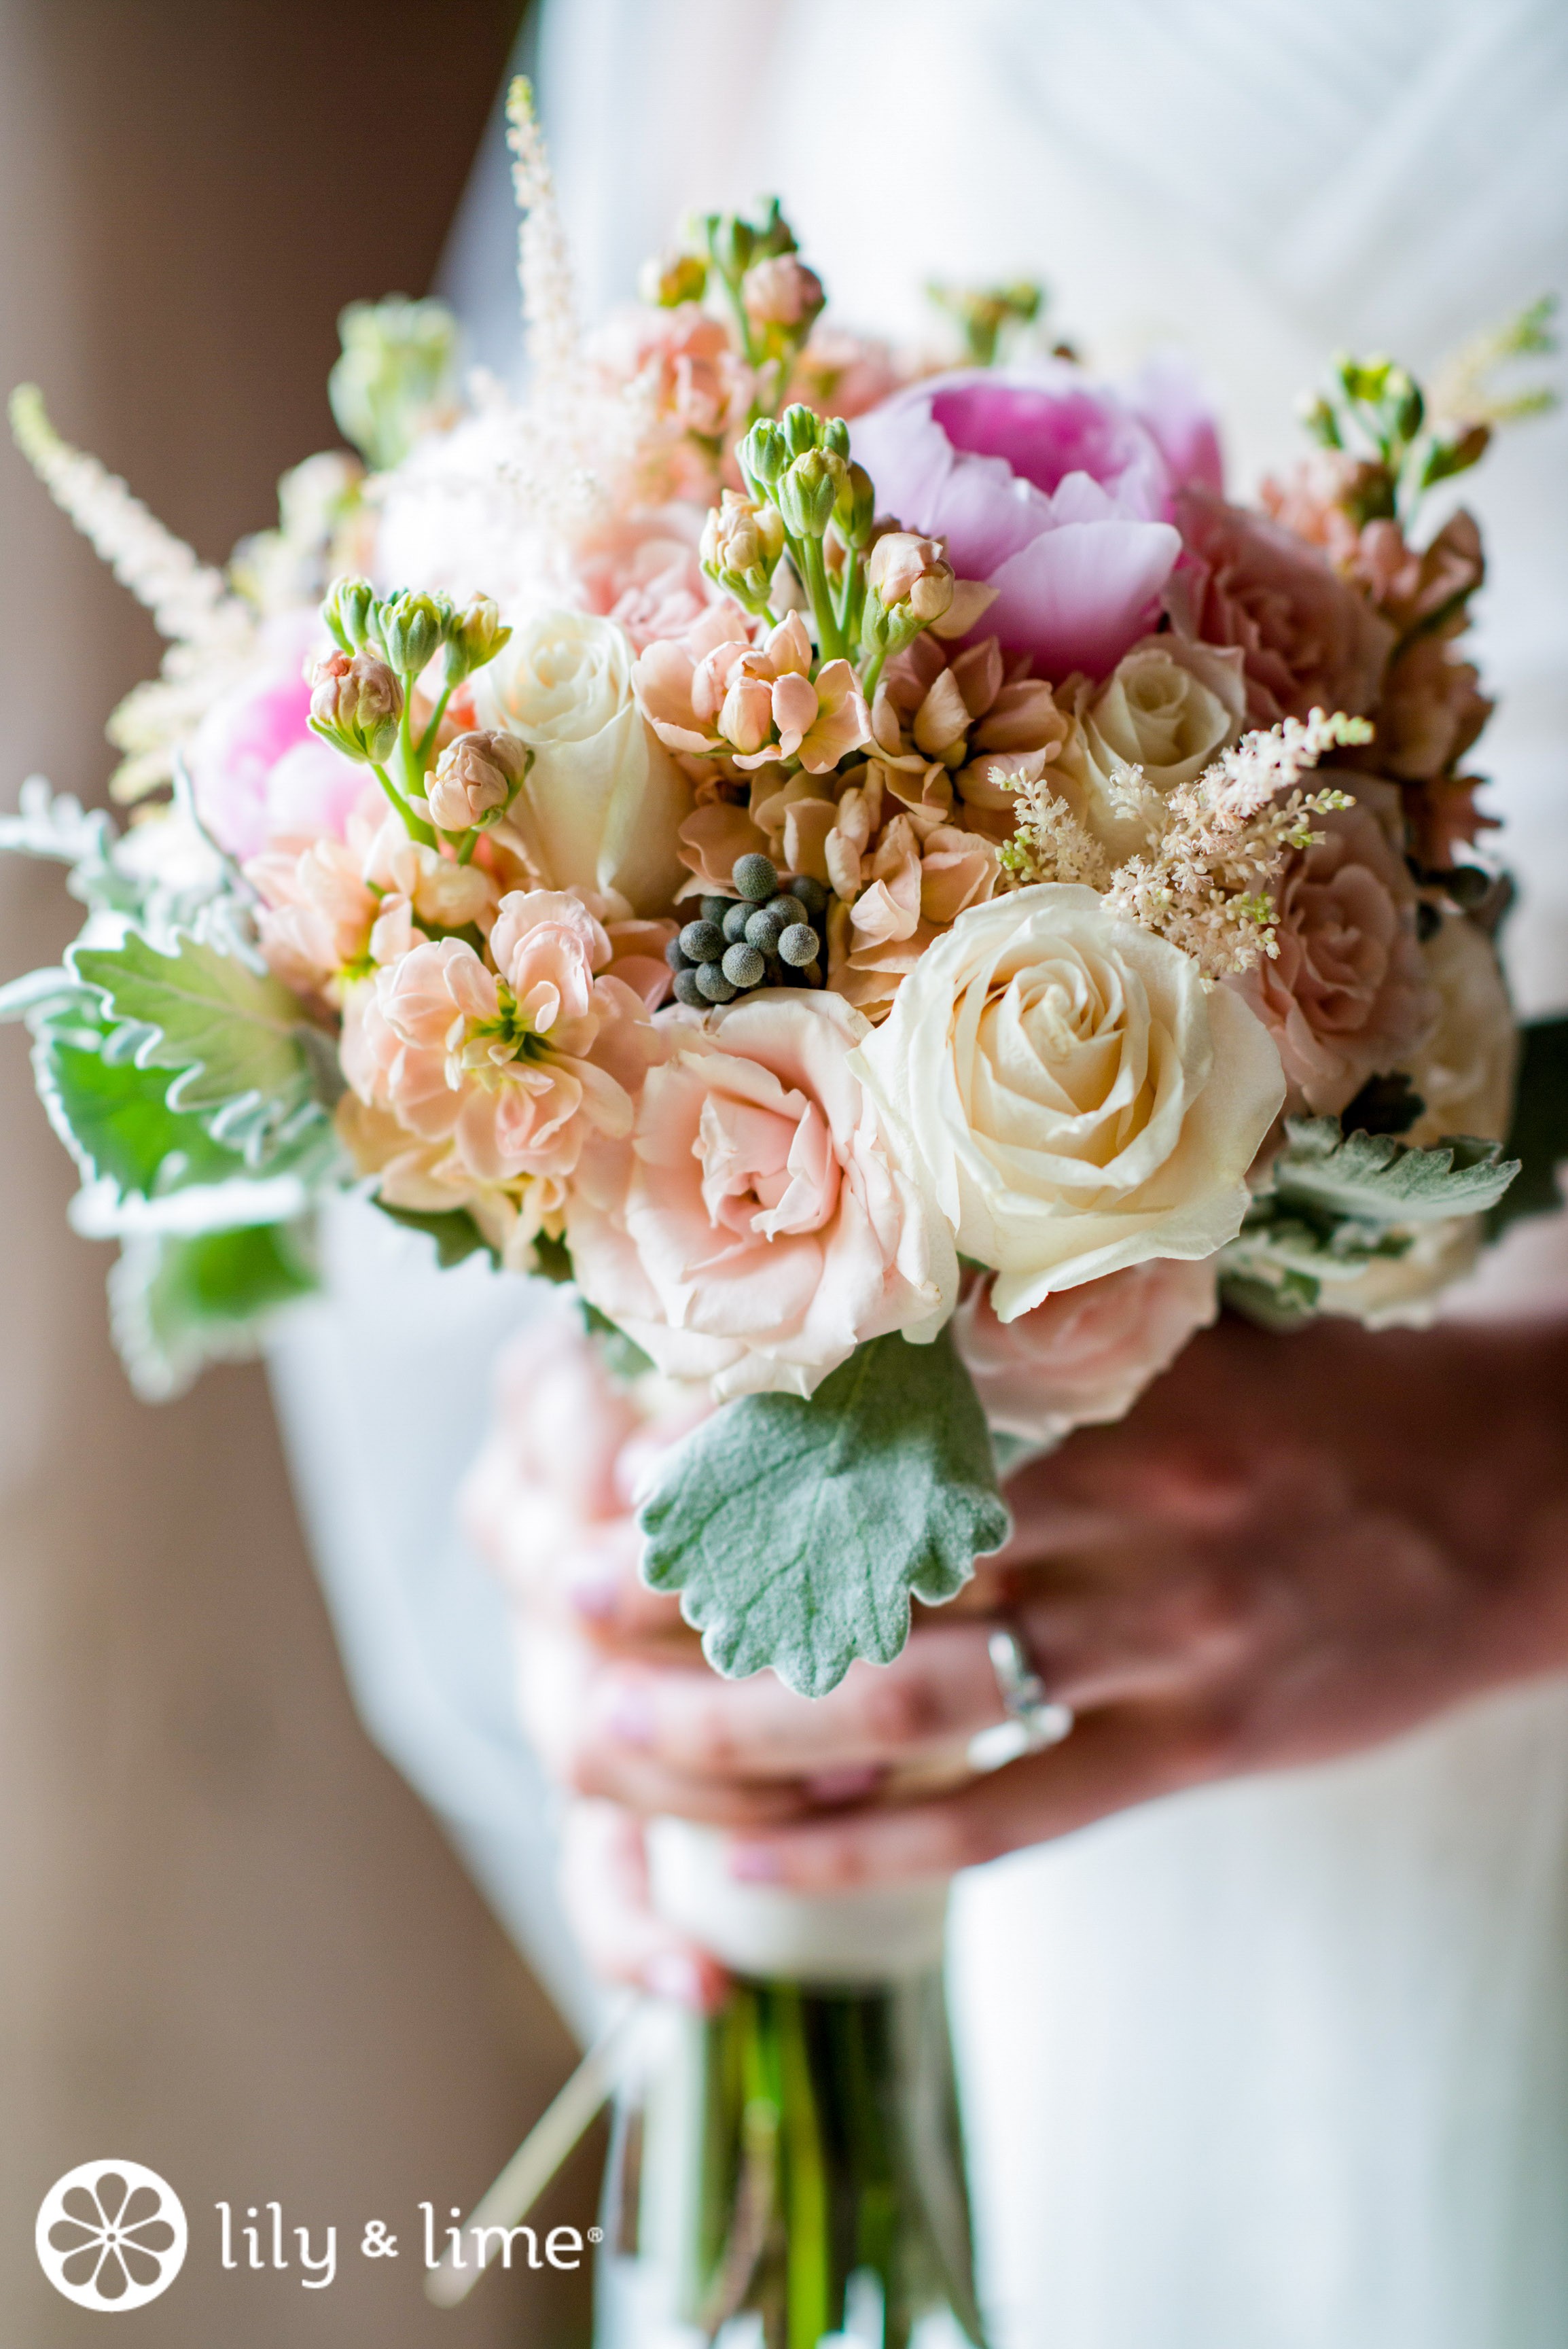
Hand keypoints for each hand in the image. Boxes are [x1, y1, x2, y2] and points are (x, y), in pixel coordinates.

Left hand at [469, 1310, 1567, 1995]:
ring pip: (921, 1699)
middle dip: (706, 1583)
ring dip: (748, 1726)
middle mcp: (1143, 1513)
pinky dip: (876, 1850)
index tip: (623, 1448)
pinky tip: (752, 1872)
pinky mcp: (1200, 1749)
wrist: (1522, 1505)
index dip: (754, 1439)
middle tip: (559, 1591)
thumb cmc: (1338, 1398)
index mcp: (1133, 1384)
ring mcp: (1171, 1644)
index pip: (902, 1414)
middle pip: (879, 1557)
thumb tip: (860, 1313)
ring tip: (605, 1738)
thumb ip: (1051, 1330)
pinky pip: (1012, 1815)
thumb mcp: (1207, 1326)